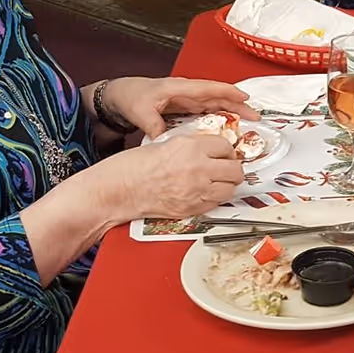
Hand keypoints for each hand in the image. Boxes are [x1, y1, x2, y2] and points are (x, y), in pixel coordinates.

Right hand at [87, 133, 246, 220]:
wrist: (119, 190)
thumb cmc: (133, 167)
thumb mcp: (165, 144)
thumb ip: (191, 146)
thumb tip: (210, 150)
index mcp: (190, 147)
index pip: (225, 146)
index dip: (226, 150)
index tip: (224, 153)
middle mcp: (197, 168)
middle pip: (234, 169)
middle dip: (232, 168)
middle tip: (226, 168)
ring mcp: (196, 190)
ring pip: (230, 189)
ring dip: (227, 185)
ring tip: (218, 182)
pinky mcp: (191, 208)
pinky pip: (216, 203)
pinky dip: (215, 199)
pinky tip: (205, 193)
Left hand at [97, 76, 259, 138]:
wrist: (121, 96)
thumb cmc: (131, 97)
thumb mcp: (141, 111)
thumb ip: (154, 126)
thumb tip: (166, 141)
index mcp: (180, 88)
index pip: (209, 88)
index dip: (228, 93)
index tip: (245, 99)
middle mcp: (187, 92)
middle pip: (218, 97)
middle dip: (238, 105)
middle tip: (256, 117)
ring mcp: (187, 99)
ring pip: (216, 104)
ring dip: (232, 111)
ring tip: (249, 122)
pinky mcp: (185, 107)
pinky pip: (208, 111)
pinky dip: (220, 117)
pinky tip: (229, 128)